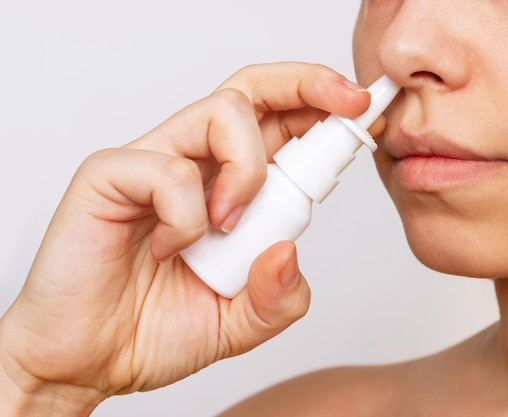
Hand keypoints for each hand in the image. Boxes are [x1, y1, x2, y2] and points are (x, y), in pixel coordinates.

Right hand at [0, 62, 371, 415]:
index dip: (325, 113)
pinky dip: (189, 215)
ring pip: (222, 111)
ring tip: (231, 223)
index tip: (366, 116)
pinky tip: (171, 250)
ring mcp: (153, 163)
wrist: (88, 361)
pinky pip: (169, 169)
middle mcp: (197, 164)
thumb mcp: (240, 323)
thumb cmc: (154, 330)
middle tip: (349, 101)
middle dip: (310, 84)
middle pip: (256, 91)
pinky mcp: (112, 174)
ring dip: (248, 169)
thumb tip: (290, 251)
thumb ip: (277, 297)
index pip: (281, 127)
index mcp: (230, 187)